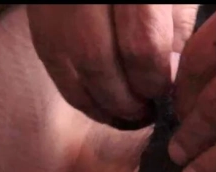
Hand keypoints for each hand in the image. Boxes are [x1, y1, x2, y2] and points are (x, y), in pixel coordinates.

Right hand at [28, 4, 198, 129]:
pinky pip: (52, 61)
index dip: (155, 82)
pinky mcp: (37, 12)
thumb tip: (169, 83)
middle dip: (125, 100)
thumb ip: (177, 34)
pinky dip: (76, 91)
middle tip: (146, 114)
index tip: (166, 95)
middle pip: (97, 61)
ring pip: (69, 65)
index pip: (141, 46)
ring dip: (98, 104)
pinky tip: (100, 102)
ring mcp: (54, 2)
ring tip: (126, 115)